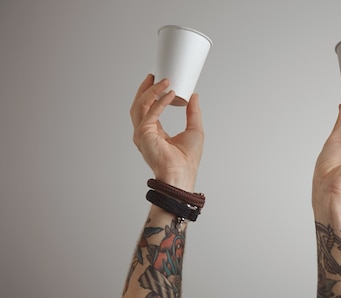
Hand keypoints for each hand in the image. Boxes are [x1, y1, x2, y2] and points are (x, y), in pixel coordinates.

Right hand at [130, 74, 204, 190]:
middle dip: (146, 89)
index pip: (148, 109)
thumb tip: (194, 96)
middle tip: (155, 75)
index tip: (159, 82)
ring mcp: (141, 134)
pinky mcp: (144, 134)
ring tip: (164, 80)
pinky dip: (159, 102)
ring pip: (140, 105)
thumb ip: (193, 112)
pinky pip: (150, 112)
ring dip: (151, 91)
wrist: (182, 174)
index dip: (152, 94)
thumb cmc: (187, 160)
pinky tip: (169, 93)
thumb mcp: (194, 129)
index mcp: (154, 132)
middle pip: (139, 104)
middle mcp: (144, 132)